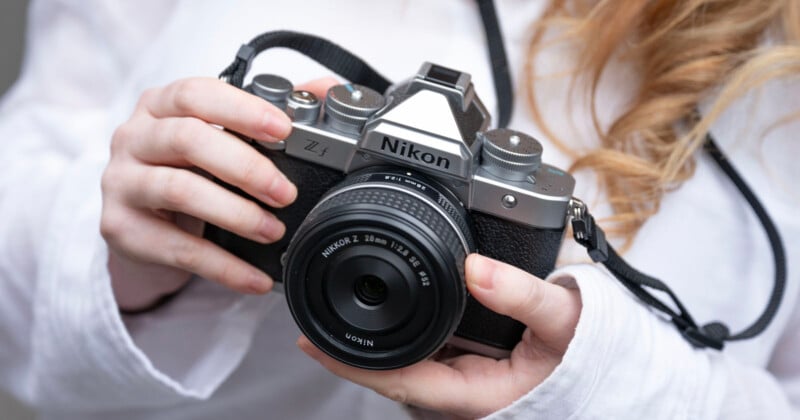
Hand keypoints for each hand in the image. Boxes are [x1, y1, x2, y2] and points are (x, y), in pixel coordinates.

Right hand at [101, 76, 335, 310]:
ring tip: (273, 231)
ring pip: (179, 190)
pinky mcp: (120, 228)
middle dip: (246, 166)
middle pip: (188, 139)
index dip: (242, 109)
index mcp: (160, 105)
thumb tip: (327, 91)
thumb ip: (267, 115)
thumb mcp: (218, 137)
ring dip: (236, 214)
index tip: (284, 130)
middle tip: (285, 193)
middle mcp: (133, 137)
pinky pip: (178, 249)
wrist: (142, 223)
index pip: (195, 93)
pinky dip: (223, 267)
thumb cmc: (186, 169)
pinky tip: (255, 278)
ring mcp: (121, 182)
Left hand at [298, 253, 582, 418]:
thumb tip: (478, 268)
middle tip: (308, 314)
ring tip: (339, 297)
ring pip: (408, 356)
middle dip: (350, 347)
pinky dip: (405, 323)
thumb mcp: (564, 323)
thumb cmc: (590, 358)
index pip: (399, 382)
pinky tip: (391, 300)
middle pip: (392, 369)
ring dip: (375, 333)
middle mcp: (462, 387)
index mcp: (474, 393)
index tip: (311, 343)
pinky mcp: (470, 357)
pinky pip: (427, 343)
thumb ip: (526, 296)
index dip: (352, 366)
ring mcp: (464, 373)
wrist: (611, 368)